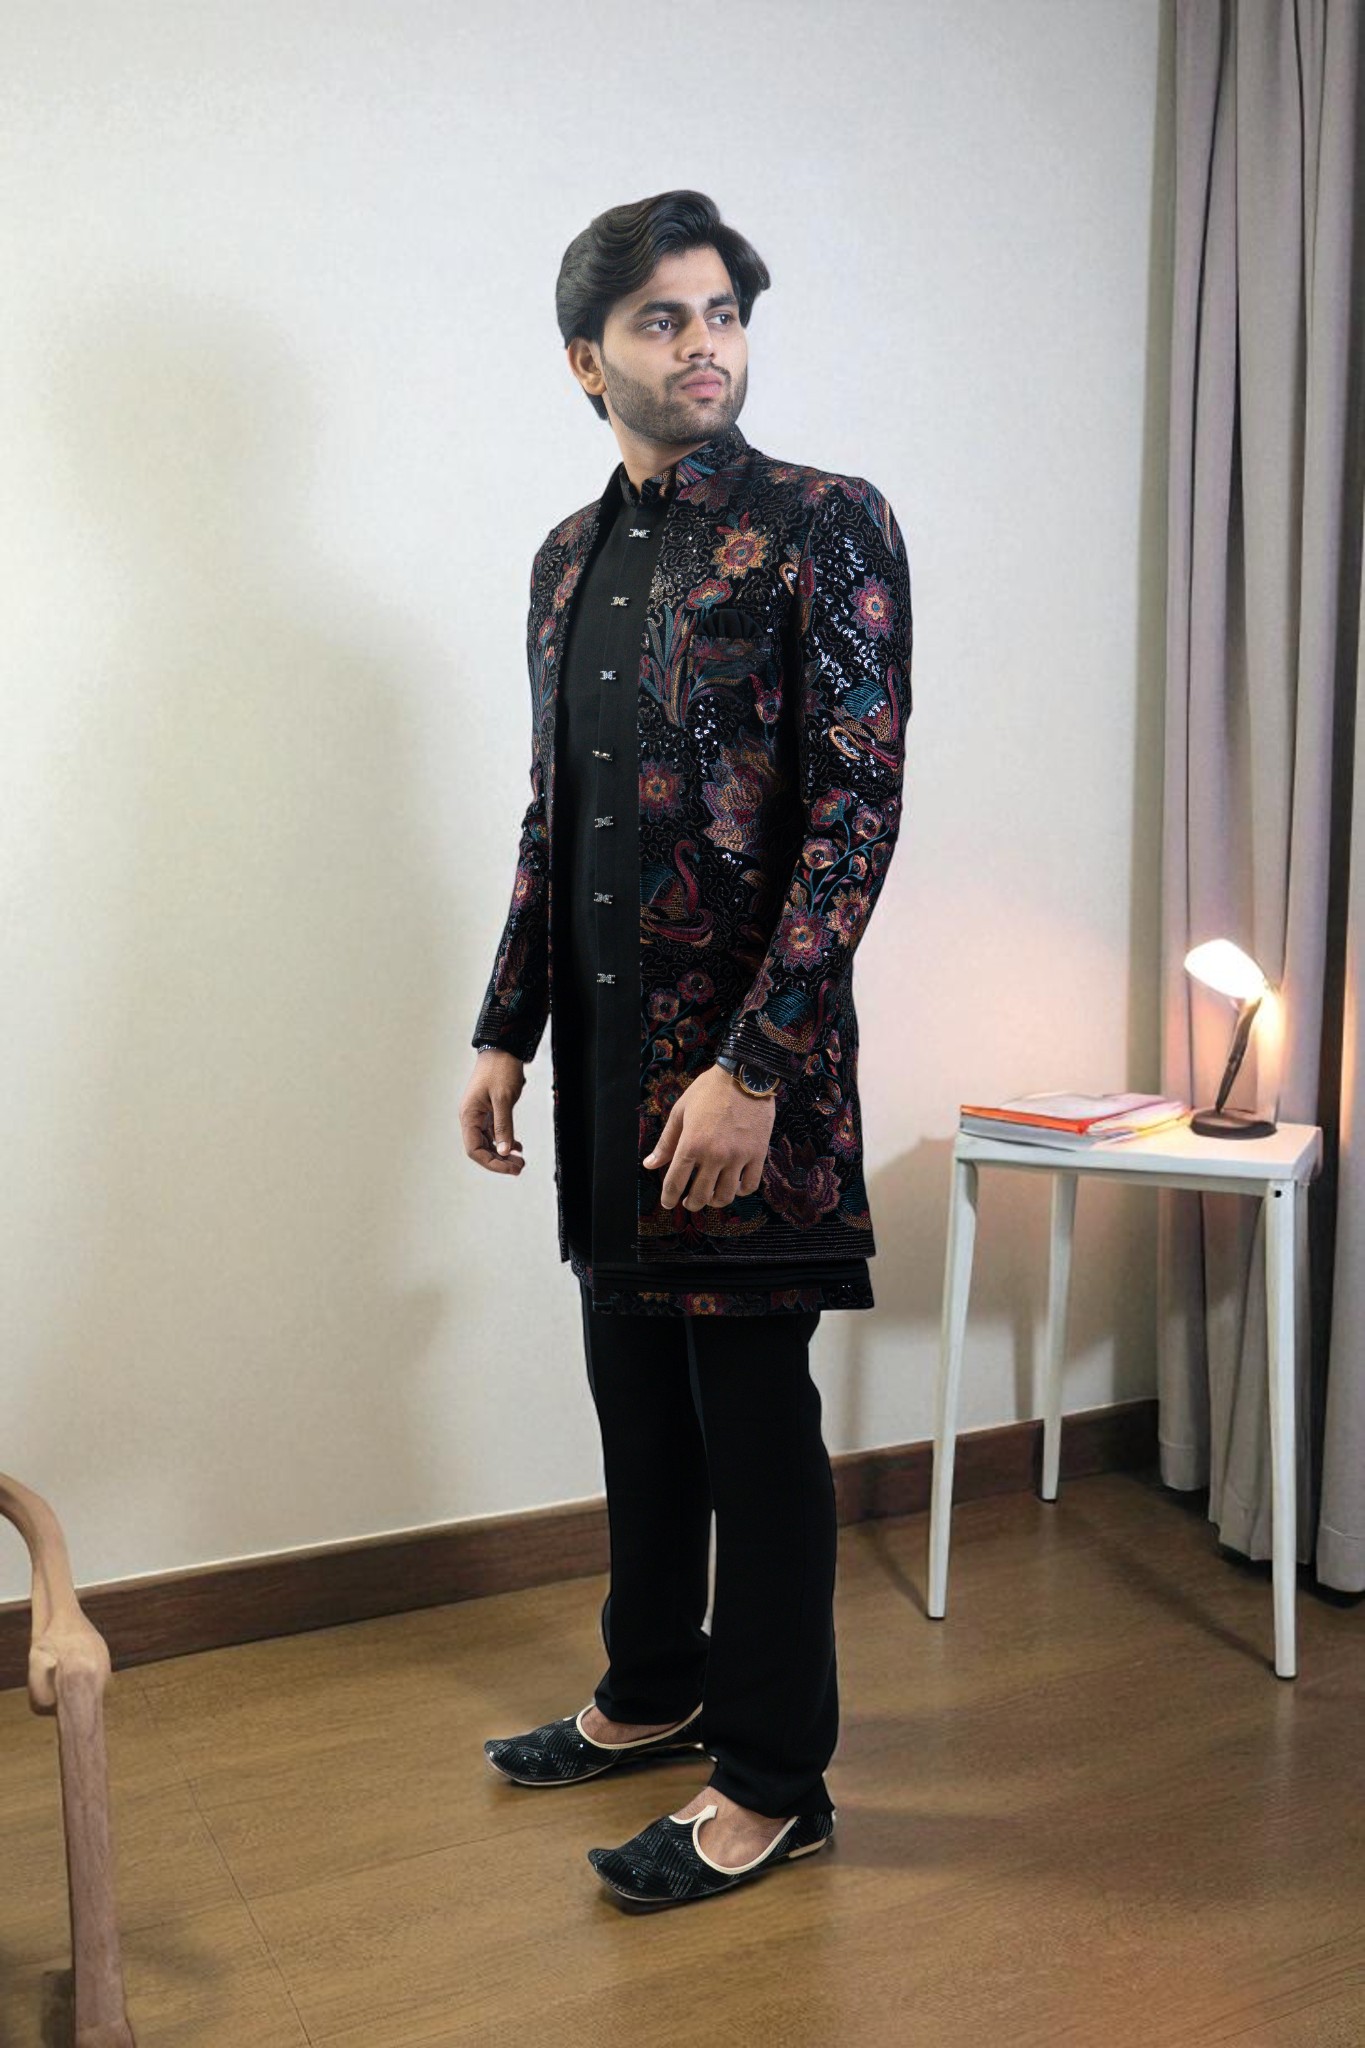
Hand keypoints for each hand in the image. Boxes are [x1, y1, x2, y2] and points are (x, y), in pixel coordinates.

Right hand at [461, 1049, 526, 1174]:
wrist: (502, 1049)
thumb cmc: (500, 1069)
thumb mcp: (503, 1099)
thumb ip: (503, 1126)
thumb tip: (503, 1151)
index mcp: (469, 1115)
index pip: (474, 1150)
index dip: (491, 1162)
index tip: (510, 1167)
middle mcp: (471, 1117)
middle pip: (481, 1149)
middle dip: (499, 1161)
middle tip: (519, 1167)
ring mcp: (479, 1114)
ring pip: (488, 1142)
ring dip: (502, 1153)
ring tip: (519, 1160)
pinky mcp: (488, 1111)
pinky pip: (494, 1133)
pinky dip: (505, 1141)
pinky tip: (516, 1146)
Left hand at [644, 1065, 775, 1211]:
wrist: (745, 1075)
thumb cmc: (709, 1090)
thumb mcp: (681, 1112)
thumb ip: (666, 1142)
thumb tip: (650, 1165)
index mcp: (692, 1144)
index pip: (675, 1182)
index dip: (669, 1197)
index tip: (668, 1203)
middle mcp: (714, 1155)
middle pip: (701, 1195)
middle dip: (691, 1204)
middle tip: (689, 1203)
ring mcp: (738, 1156)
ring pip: (726, 1195)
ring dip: (715, 1202)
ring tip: (711, 1197)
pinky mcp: (758, 1154)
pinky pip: (750, 1185)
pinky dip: (740, 1191)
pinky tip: (734, 1186)